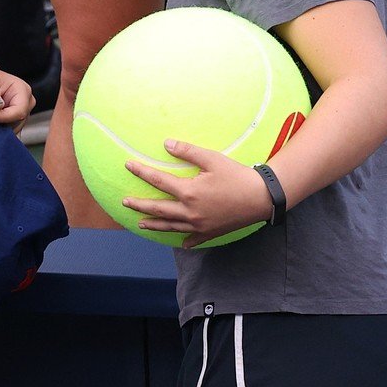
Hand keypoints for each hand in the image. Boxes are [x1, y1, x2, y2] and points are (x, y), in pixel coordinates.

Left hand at [123, 141, 272, 247]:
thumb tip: (166, 144)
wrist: (261, 197)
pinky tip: (180, 242)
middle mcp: (191, 212)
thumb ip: (188, 151)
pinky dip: (185, 240)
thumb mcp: (212, 159)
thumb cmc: (237, 175)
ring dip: (154, 224)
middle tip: (124, 202)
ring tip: (141, 224)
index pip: (158, 181)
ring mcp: (200, 225)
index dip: (142, 172)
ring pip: (171, 226)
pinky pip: (194, 239)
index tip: (128, 165)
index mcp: (189, 192)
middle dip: (140, 205)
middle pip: (159, 209)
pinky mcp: (211, 232)